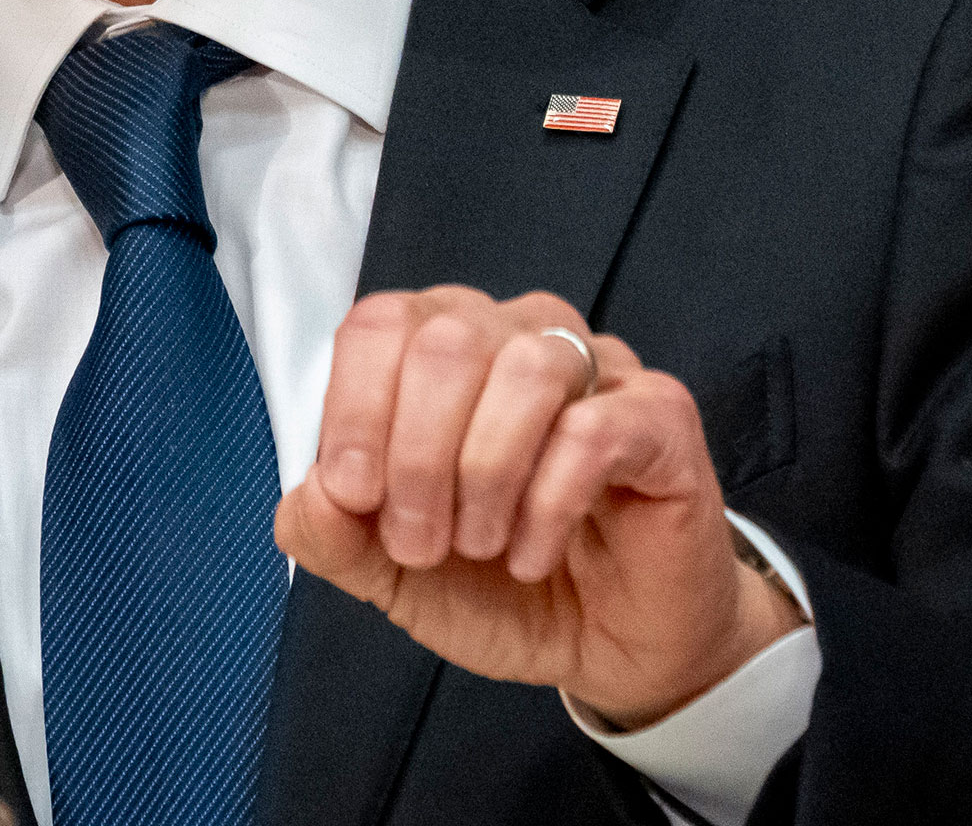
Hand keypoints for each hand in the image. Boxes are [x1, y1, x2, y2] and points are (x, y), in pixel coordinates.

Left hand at [274, 286, 804, 729]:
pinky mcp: (661, 417)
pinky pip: (597, 427)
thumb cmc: (502, 585)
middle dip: (416, 457)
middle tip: (423, 543)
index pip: (380, 323)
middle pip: (446, 340)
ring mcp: (600, 367)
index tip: (357, 498)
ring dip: (485, 474)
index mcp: (441, 347)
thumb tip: (310, 495)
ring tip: (481, 546)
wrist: (611, 647)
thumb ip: (334, 532)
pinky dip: (548, 501)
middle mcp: (518, 335)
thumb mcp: (391, 571)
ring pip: (526, 368)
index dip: (354, 409)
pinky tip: (533, 553)